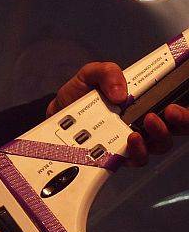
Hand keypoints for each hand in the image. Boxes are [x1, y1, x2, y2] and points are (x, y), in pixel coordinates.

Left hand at [46, 61, 188, 166]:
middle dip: (182, 120)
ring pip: (160, 144)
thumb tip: (122, 93)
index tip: (179, 102)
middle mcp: (145, 121)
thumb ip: (107, 72)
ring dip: (159, 136)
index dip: (184, 107)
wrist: (56, 115)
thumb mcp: (91, 74)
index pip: (176, 101)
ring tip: (145, 125)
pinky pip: (136, 159)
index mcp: (144, 99)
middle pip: (177, 126)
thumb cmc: (80, 94)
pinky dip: (137, 152)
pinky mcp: (120, 156)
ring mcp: (135, 140)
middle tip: (170, 112)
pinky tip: (129, 141)